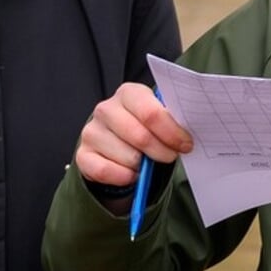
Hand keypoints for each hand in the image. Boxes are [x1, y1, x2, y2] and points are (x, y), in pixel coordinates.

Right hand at [73, 82, 193, 186]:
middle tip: (172, 156)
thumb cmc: (146, 127)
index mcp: (129, 93)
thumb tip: (187, 134)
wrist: (119, 142)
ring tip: (147, 163)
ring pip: (126, 156)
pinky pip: (105, 171)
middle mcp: (106, 109)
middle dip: (162, 151)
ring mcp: (92, 132)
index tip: (185, 144)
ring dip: (142, 166)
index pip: (151, 112)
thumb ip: (172, 120)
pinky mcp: (83, 155)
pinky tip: (132, 174)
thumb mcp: (160, 117)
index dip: (171, 132)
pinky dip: (124, 177)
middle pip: (140, 136)